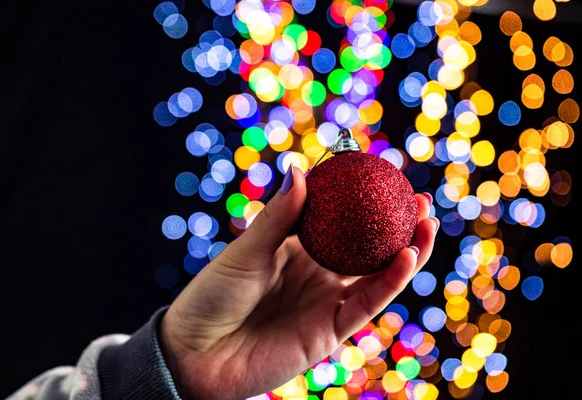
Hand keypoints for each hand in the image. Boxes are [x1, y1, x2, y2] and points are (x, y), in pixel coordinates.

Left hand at [160, 166, 437, 399]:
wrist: (195, 355)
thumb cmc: (212, 297)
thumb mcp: (246, 252)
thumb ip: (278, 217)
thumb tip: (298, 169)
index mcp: (296, 250)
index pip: (339, 221)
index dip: (365, 201)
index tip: (388, 176)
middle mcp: (317, 274)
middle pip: (367, 247)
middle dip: (398, 225)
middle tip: (422, 201)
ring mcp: (325, 302)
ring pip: (376, 275)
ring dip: (406, 251)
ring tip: (427, 223)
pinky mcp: (329, 332)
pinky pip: (366, 303)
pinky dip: (389, 281)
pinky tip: (406, 256)